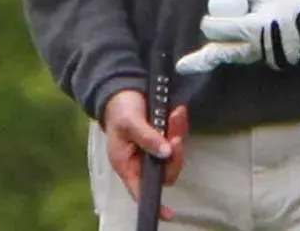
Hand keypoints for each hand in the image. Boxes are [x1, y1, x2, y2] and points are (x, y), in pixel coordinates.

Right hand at [100, 89, 189, 216]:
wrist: (124, 87)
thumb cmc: (119, 109)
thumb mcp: (129, 122)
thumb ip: (147, 138)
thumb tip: (166, 153)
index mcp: (127, 164)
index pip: (140, 190)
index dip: (154, 201)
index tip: (168, 213)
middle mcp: (142, 161)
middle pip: (165, 172)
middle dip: (174, 155)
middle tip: (175, 136)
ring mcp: (155, 150)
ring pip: (174, 154)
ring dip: (178, 134)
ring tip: (177, 114)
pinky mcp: (164, 137)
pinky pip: (177, 137)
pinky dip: (180, 125)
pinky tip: (178, 111)